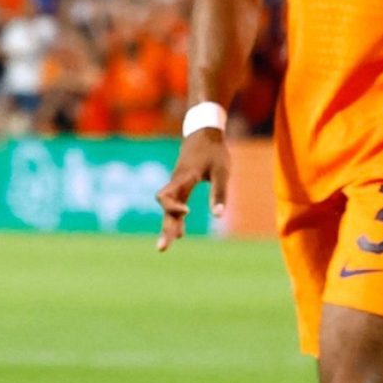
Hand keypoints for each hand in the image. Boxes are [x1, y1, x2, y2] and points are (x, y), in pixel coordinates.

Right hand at [155, 128, 227, 251]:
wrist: (203, 132)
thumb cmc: (214, 151)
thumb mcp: (222, 171)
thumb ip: (219, 193)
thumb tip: (217, 216)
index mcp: (183, 179)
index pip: (166, 196)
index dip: (172, 208)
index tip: (187, 212)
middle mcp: (175, 184)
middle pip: (165, 210)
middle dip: (164, 229)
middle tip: (161, 249)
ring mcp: (175, 185)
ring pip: (168, 210)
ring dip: (168, 226)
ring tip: (164, 246)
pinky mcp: (179, 186)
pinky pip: (173, 206)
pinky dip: (175, 219)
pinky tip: (180, 233)